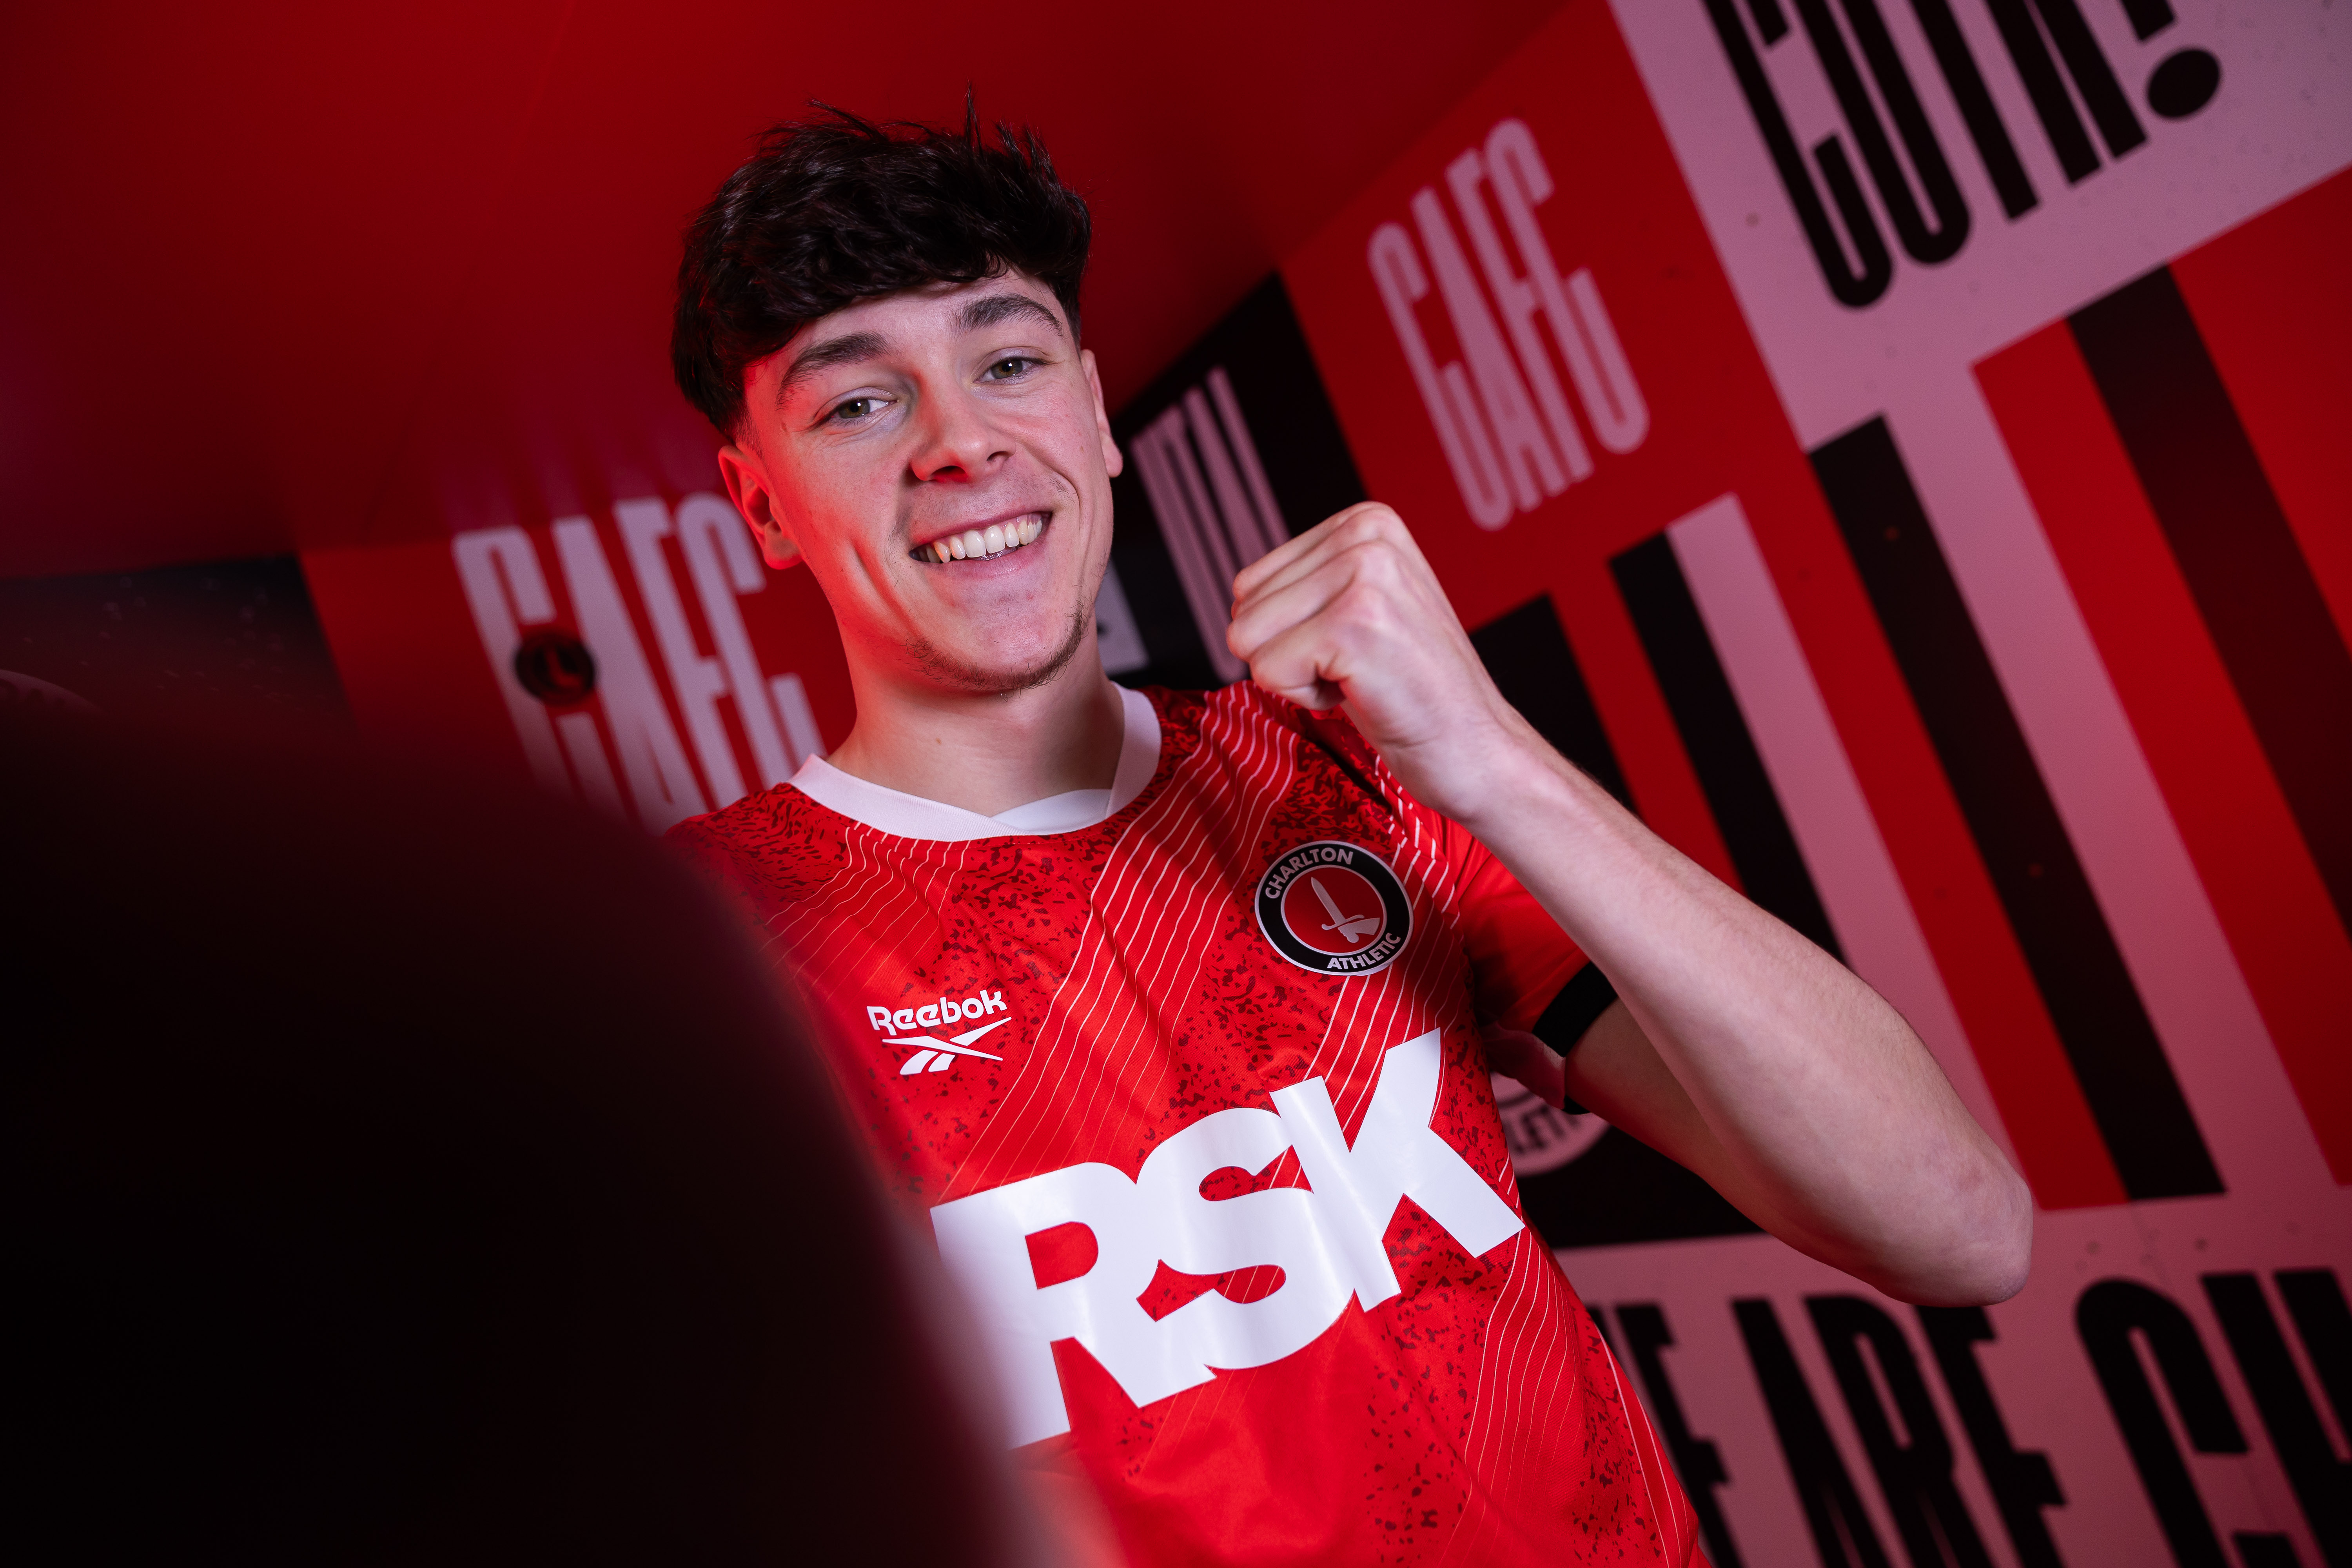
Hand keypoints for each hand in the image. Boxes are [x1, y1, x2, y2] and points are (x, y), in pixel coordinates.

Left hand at [1225, 503, 1534, 822]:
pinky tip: (1362, 690)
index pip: (1251, 583)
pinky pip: (1267, 672)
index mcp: (1365, 522)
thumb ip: (1308, 584)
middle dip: (1289, 652)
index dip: (1289, 632)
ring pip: (1248, 638)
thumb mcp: (1361, 605)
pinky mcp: (1354, 625)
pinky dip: (1308, 698)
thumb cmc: (1410, 688)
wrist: (1472, 745)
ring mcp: (1364, 576)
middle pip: (1245, 609)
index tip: (1351, 645)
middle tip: (1358, 666)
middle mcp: (1365, 536)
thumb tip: (1240, 594)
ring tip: (1359, 675)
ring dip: (1297, 674)